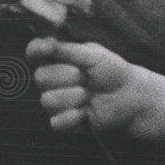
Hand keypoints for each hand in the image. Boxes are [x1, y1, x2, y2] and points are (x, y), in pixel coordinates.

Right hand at [26, 37, 160, 136]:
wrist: (130, 97)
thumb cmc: (112, 72)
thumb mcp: (93, 55)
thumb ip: (67, 49)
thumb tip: (45, 42)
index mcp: (57, 59)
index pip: (34, 53)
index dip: (36, 50)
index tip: (48, 49)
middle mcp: (52, 80)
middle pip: (40, 77)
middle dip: (66, 76)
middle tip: (85, 77)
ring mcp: (57, 101)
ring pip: (47, 101)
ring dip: (73, 97)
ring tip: (89, 95)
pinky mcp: (64, 121)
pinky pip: (56, 122)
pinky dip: (74, 117)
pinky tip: (87, 112)